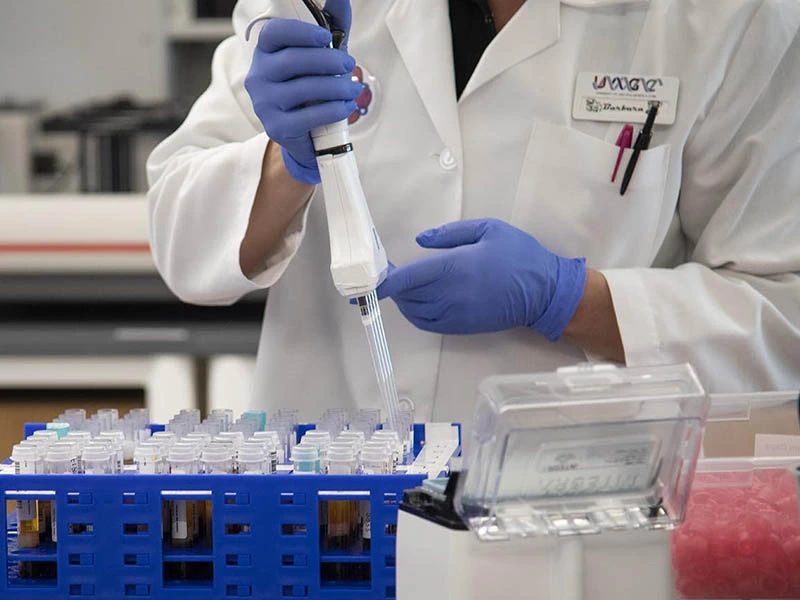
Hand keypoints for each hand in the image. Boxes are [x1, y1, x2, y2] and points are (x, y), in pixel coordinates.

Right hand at [245, 0, 360, 183]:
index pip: (274, 34)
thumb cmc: (312, 89)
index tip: (325, 37)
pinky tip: (346, 106)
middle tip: (350, 64)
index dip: (300, 32)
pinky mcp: (276, 127)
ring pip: (303, 89)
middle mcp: (258, 76)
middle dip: (328, 61)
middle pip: (293, 61)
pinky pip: (308, 116)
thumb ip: (332, 27)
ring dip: (337, 87)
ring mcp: (264, 103)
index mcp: (266, 53)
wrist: (305, 134)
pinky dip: (334, 110)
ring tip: (354, 89)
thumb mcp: (322, 56)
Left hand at [377, 219, 586, 339]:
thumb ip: (450, 234)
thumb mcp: (488, 229)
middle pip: (407, 296)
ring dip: (403, 301)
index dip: (386, 281)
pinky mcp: (462, 327)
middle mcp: (450, 295)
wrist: (545, 292)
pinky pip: (429, 324)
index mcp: (455, 268)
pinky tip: (417, 303)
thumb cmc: (519, 255)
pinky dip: (416, 315)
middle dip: (393, 287)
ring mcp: (456, 314)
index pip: (408, 278)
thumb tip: (421, 241)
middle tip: (389, 273)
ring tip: (403, 287)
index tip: (371, 279)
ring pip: (414, 312)